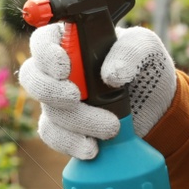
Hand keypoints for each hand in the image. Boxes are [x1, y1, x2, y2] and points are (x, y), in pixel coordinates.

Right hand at [17, 24, 176, 158]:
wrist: (156, 109)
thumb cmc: (145, 68)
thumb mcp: (146, 48)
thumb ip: (131, 51)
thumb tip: (110, 74)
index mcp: (72, 42)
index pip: (43, 40)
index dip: (45, 53)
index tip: (65, 68)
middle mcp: (58, 70)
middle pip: (31, 76)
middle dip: (50, 90)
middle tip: (75, 97)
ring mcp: (57, 100)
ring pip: (47, 110)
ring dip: (76, 121)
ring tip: (110, 127)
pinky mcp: (63, 127)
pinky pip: (53, 135)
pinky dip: (70, 142)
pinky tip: (91, 148)